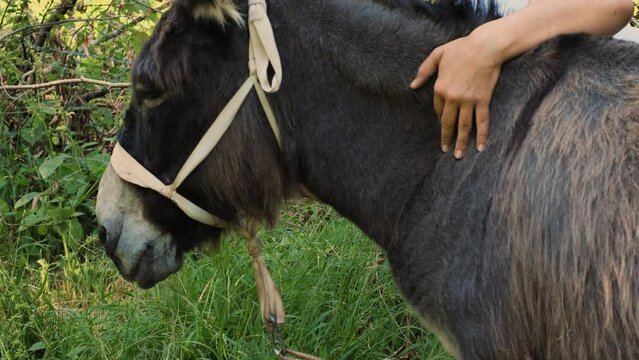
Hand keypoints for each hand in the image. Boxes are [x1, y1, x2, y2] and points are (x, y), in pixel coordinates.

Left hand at [411, 32, 502, 158]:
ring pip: (464, 126)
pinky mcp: (483, 101)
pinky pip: (482, 121)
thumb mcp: (438, 55)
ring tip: (458, 155)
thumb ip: (424, 70)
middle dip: (446, 138)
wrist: (486, 46)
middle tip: (444, 150)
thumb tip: (413, 86)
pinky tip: (480, 147)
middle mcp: (453, 98)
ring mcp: (469, 101)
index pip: (438, 109)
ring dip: (461, 142)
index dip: (440, 116)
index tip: (443, 123)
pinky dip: (482, 135)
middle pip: (448, 122)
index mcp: (440, 88)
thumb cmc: (461, 48)